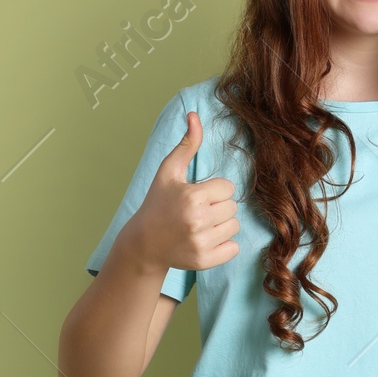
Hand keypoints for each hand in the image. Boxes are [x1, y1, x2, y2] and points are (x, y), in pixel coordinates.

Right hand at [124, 107, 239, 274]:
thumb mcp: (168, 171)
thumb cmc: (157, 203)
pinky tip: (205, 240)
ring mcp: (201, 243)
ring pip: (234, 227)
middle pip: (233, 207)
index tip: (198, 195)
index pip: (228, 187)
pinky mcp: (204, 261)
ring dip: (222, 225)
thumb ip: (186, 144)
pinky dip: (224, 246)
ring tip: (201, 225)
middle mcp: (197, 221)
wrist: (143, 243)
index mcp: (192, 197)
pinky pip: (233, 249)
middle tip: (198, 211)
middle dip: (218, 207)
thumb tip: (194, 115)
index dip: (214, 190)